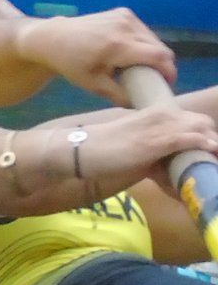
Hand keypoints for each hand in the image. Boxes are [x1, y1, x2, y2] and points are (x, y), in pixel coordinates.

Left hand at [15, 10, 173, 102]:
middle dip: (161, 65)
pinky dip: (142, 42)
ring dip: (152, 53)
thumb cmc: (70, 63)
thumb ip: (119, 95)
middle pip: (160, 48)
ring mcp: (125, 17)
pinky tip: (130, 53)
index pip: (159, 57)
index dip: (169, 72)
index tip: (165, 85)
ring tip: (140, 67)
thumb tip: (139, 106)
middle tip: (152, 79)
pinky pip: (143, 30)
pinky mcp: (123, 12)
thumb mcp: (93, 85)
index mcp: (119, 45)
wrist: (51, 38)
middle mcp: (126, 27)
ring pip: (153, 39)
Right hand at [30, 108, 217, 198]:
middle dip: (212, 139)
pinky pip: (191, 140)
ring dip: (213, 143)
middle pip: (201, 123)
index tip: (211, 150)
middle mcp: (161, 116)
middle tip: (214, 157)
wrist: (80, 150)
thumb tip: (166, 169)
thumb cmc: (101, 151)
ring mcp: (160, 127)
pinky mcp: (158, 141)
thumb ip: (153, 154)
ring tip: (215, 158)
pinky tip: (212, 152)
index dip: (205, 134)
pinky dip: (206, 146)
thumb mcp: (132, 149)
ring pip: (201, 129)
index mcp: (155, 115)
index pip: (191, 120)